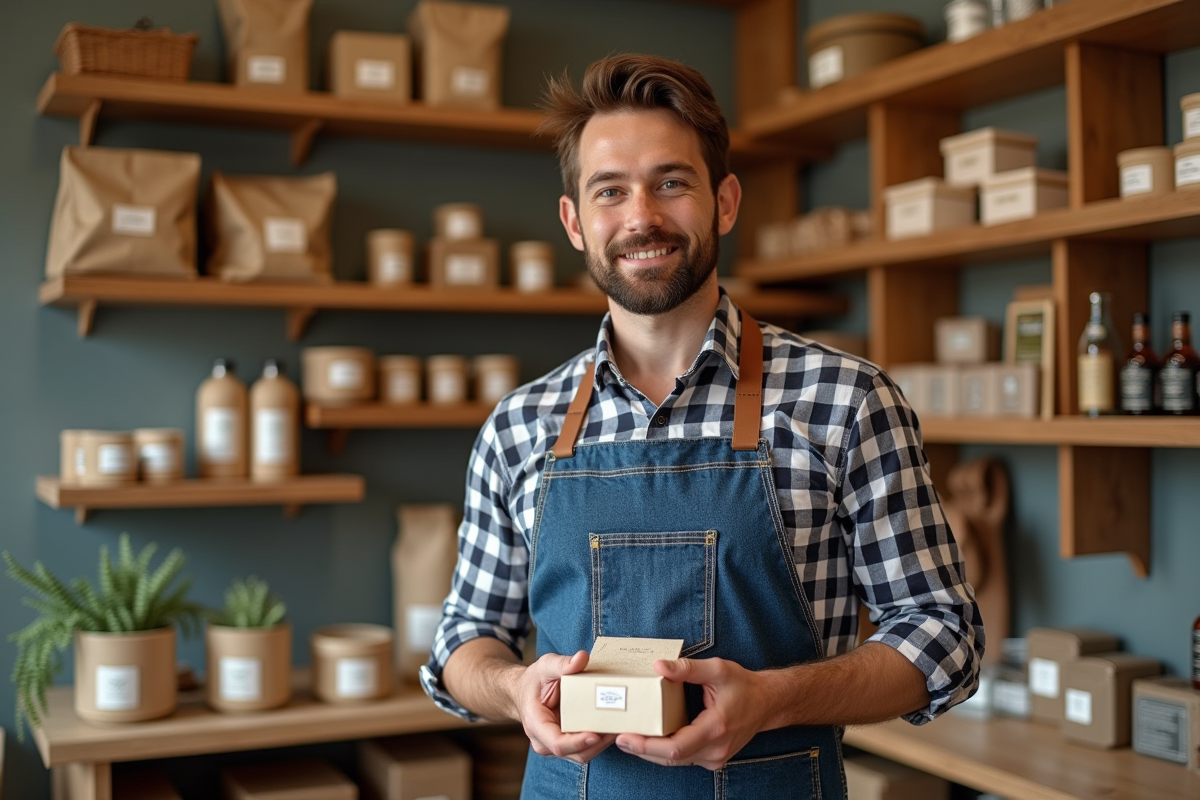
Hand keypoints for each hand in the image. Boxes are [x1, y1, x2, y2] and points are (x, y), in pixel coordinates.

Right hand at [515, 650, 615, 763]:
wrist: (525, 692)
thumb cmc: (535, 680)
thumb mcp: (545, 666)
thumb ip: (562, 664)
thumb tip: (582, 657)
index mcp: (536, 724)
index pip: (558, 743)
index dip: (578, 742)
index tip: (596, 735)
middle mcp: (545, 742)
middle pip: (576, 752)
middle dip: (599, 743)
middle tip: (620, 728)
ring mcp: (556, 747)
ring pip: (583, 754)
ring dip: (603, 744)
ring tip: (622, 727)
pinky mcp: (567, 745)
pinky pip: (586, 749)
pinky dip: (600, 741)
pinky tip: (614, 728)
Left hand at [614, 656, 768, 770]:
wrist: (767, 703)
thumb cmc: (743, 685)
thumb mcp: (717, 669)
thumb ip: (687, 668)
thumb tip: (658, 666)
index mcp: (716, 728)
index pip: (675, 747)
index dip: (646, 746)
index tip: (624, 737)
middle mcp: (715, 749)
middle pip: (670, 758)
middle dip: (641, 749)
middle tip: (617, 736)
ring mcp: (715, 758)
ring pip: (675, 761)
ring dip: (651, 752)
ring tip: (627, 737)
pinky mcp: (713, 759)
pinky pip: (684, 758)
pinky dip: (664, 751)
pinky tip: (649, 739)